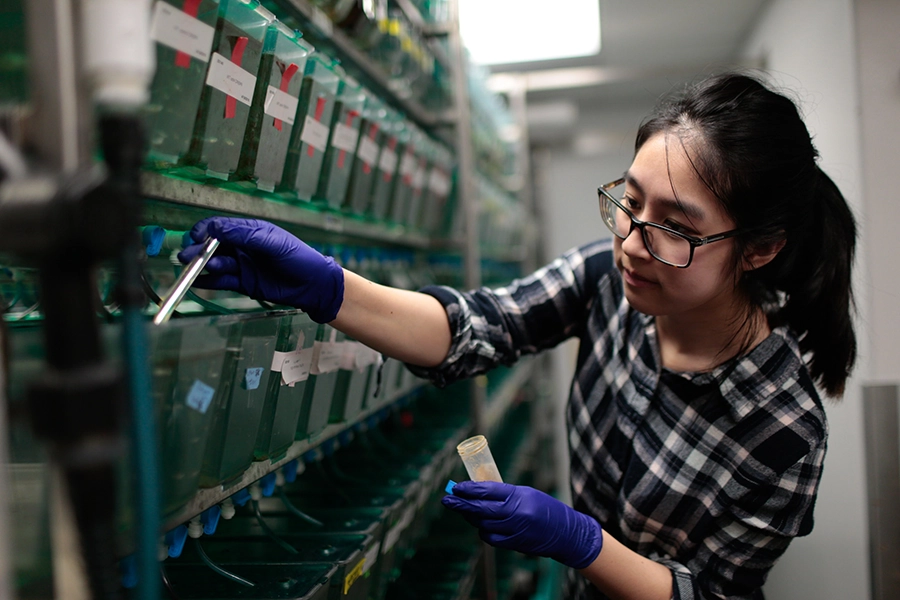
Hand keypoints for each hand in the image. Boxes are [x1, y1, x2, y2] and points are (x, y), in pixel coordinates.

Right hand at [178, 217, 343, 322]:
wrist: (314, 285)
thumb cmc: (299, 258)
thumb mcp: (273, 243)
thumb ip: (245, 236)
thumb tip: (216, 229)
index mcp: (250, 231)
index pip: (221, 227)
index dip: (206, 230)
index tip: (197, 237)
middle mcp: (243, 247)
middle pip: (213, 246)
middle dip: (198, 250)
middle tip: (187, 256)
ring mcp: (242, 265)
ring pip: (216, 264)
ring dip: (202, 265)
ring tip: (195, 268)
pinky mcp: (244, 283)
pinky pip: (222, 282)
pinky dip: (208, 282)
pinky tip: (198, 282)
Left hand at [442, 481, 601, 568]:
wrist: (565, 532)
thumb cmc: (544, 508)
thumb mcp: (525, 493)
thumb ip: (503, 493)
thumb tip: (477, 491)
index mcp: (518, 496)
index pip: (487, 490)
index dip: (469, 489)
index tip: (456, 487)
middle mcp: (515, 513)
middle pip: (480, 508)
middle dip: (461, 504)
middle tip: (448, 500)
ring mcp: (514, 530)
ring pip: (482, 524)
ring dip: (471, 517)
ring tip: (465, 510)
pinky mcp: (514, 543)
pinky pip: (491, 538)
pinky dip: (483, 531)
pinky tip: (481, 525)